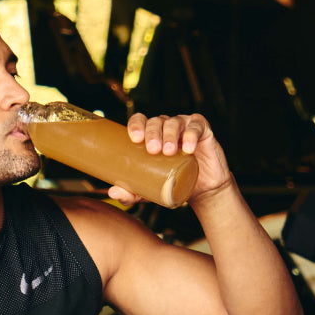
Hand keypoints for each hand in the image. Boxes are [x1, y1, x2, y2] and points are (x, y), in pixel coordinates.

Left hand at [107, 113, 231, 205]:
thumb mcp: (149, 191)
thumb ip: (131, 192)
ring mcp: (184, 126)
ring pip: (174, 122)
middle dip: (152, 133)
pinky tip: (188, 148)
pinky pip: (196, 126)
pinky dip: (192, 135)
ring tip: (169, 151)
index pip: (140, 121)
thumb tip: (112, 192)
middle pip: (156, 121)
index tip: (134, 138)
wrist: (202, 190)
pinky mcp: (203, 131)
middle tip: (152, 149)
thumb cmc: (173, 184)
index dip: (136, 124)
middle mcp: (166, 127)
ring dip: (170, 135)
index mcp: (151, 135)